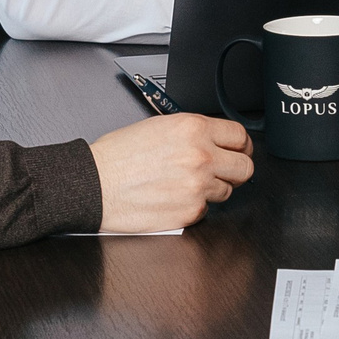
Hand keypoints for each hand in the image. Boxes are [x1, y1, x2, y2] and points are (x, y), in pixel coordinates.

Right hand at [90, 112, 256, 231]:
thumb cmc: (117, 156)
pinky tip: (173, 197)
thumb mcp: (159, 126)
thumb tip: (215, 140)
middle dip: (235, 169)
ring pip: (227, 190)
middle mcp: (200, 156)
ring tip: (185, 184)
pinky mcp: (190, 211)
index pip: (240, 136)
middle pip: (245, 167)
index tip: (238, 151)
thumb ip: (193, 132)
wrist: (94, 184)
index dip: (241, 145)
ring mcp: (198, 186)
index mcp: (193, 129)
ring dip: (212, 188)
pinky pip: (206, 210)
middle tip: (223, 171)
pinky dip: (194, 206)